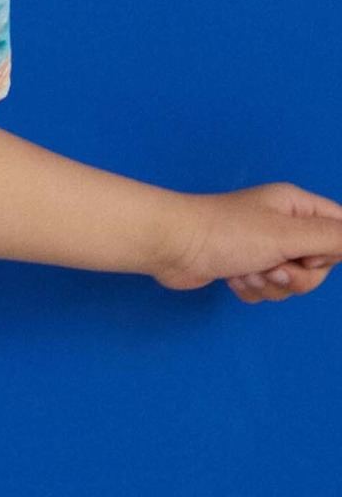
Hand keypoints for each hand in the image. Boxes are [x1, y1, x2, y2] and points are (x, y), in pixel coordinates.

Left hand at [155, 183, 341, 300]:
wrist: (171, 246)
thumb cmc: (226, 233)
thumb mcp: (289, 235)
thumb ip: (332, 239)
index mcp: (296, 206)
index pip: (339, 230)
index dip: (329, 252)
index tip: (307, 255)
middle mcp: (282, 225)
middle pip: (317, 265)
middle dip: (296, 276)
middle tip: (270, 266)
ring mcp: (262, 247)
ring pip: (291, 282)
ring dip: (269, 285)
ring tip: (246, 271)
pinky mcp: (242, 268)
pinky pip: (266, 290)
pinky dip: (251, 290)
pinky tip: (233, 279)